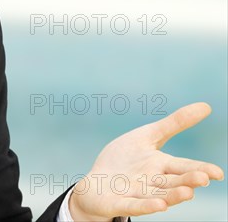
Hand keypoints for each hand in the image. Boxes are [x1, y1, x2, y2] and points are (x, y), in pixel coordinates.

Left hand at [68, 102, 223, 220]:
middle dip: (187, 181)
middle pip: (172, 182)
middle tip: (203, 179)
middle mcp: (152, 182)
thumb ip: (174, 124)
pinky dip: (146, 206)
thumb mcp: (147, 136)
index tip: (218, 173)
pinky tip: (160, 205)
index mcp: (160, 166)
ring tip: (188, 193)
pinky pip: (134, 206)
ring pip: (158, 195)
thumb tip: (206, 106)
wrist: (97, 183)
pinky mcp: (119, 203)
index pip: (183, 167)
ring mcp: (137, 194)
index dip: (200, 169)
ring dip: (172, 196)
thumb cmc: (125, 159)